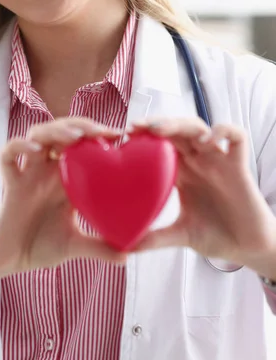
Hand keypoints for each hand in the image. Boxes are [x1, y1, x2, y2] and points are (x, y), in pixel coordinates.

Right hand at [0, 117, 126, 277]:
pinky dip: (19, 146)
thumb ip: (100, 248)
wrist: (11, 261)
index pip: (84, 145)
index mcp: (68, 178)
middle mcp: (49, 170)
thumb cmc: (42, 246)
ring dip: (55, 130)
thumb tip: (127, 256)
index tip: (121, 136)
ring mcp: (29, 174)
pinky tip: (35, 149)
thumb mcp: (75, 245)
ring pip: (38, 134)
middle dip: (81, 125)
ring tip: (74, 137)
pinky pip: (7, 156)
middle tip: (101, 132)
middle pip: (62, 131)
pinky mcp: (10, 184)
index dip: (100, 135)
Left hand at [130, 118, 275, 271]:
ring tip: (159, 130)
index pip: (160, 145)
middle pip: (176, 130)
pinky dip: (223, 131)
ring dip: (179, 124)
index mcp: (182, 173)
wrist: (248, 249)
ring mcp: (218, 161)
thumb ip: (156, 238)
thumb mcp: (182, 235)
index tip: (125, 138)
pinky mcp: (239, 166)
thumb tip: (126, 248)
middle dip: (156, 124)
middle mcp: (198, 161)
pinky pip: (237, 137)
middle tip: (136, 127)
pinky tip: (207, 141)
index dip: (144, 137)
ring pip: (199, 128)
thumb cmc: (217, 236)